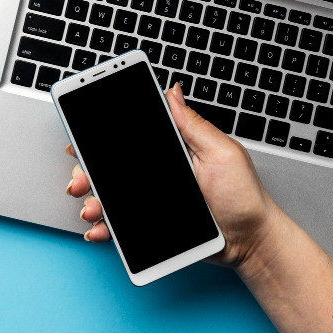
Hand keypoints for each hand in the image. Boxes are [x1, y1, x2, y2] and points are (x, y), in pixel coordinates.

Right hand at [65, 82, 281, 268]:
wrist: (252, 241)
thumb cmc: (244, 196)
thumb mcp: (222, 153)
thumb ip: (193, 125)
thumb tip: (173, 91)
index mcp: (171, 147)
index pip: (130, 135)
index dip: (101, 133)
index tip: (80, 134)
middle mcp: (157, 170)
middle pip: (111, 165)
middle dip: (87, 169)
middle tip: (80, 179)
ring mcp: (151, 198)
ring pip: (109, 195)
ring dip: (92, 200)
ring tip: (91, 208)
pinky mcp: (150, 224)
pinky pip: (120, 225)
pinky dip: (104, 227)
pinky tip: (99, 229)